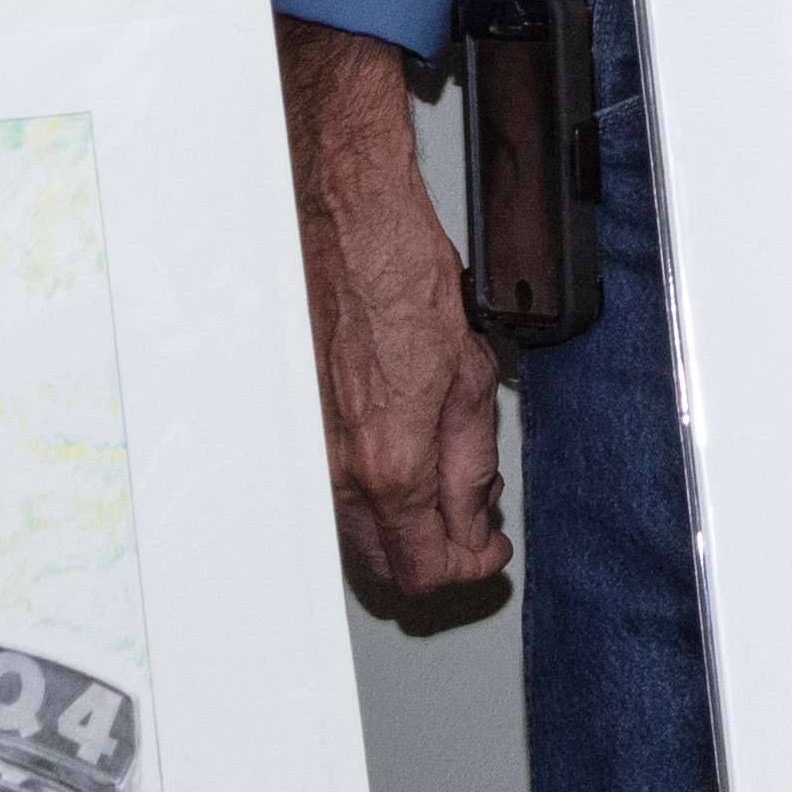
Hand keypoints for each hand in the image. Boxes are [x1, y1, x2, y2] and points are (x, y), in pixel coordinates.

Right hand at [279, 16, 511, 614]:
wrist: (348, 226)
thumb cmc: (401, 279)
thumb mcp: (470, 377)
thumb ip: (471, 461)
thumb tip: (475, 514)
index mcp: (391, 461)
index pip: (428, 566)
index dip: (471, 566)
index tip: (491, 548)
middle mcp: (340, 466)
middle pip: (386, 565)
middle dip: (437, 556)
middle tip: (474, 526)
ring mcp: (313, 448)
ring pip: (359, 530)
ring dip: (406, 525)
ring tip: (447, 481)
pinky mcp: (299, 425)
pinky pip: (338, 489)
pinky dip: (376, 490)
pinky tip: (405, 452)